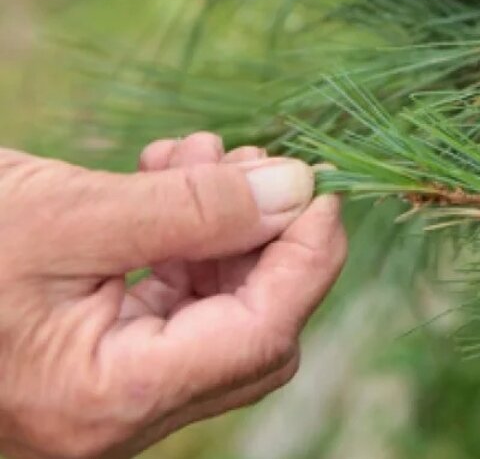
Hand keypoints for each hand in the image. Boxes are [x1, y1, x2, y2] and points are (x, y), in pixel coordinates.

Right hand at [0, 133, 345, 458]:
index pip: (261, 337)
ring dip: (222, 229)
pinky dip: (183, 241)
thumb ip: (192, 209)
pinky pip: (170, 305)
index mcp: (106, 401)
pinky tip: (160, 178)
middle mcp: (112, 415)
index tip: (321, 189)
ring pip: (214, 315)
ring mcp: (103, 392)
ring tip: (191, 156)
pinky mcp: (91, 359)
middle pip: (250, 332)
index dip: (308, 259)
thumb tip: (296, 188)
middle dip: (265, 240)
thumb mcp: (65, 216)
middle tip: (251, 165)